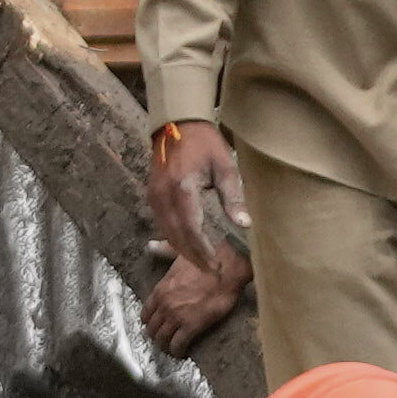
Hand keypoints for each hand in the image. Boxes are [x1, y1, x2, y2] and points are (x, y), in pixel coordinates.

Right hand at [140, 128, 252, 355]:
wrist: (177, 124)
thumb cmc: (205, 144)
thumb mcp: (224, 167)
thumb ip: (233, 197)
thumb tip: (244, 224)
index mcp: (182, 188)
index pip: (191, 230)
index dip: (203, 251)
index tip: (215, 266)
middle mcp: (163, 196)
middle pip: (177, 236)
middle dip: (194, 257)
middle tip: (212, 272)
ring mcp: (154, 197)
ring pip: (168, 233)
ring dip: (184, 250)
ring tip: (203, 263)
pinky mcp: (152, 196)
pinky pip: (163, 224)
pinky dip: (176, 238)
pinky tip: (189, 246)